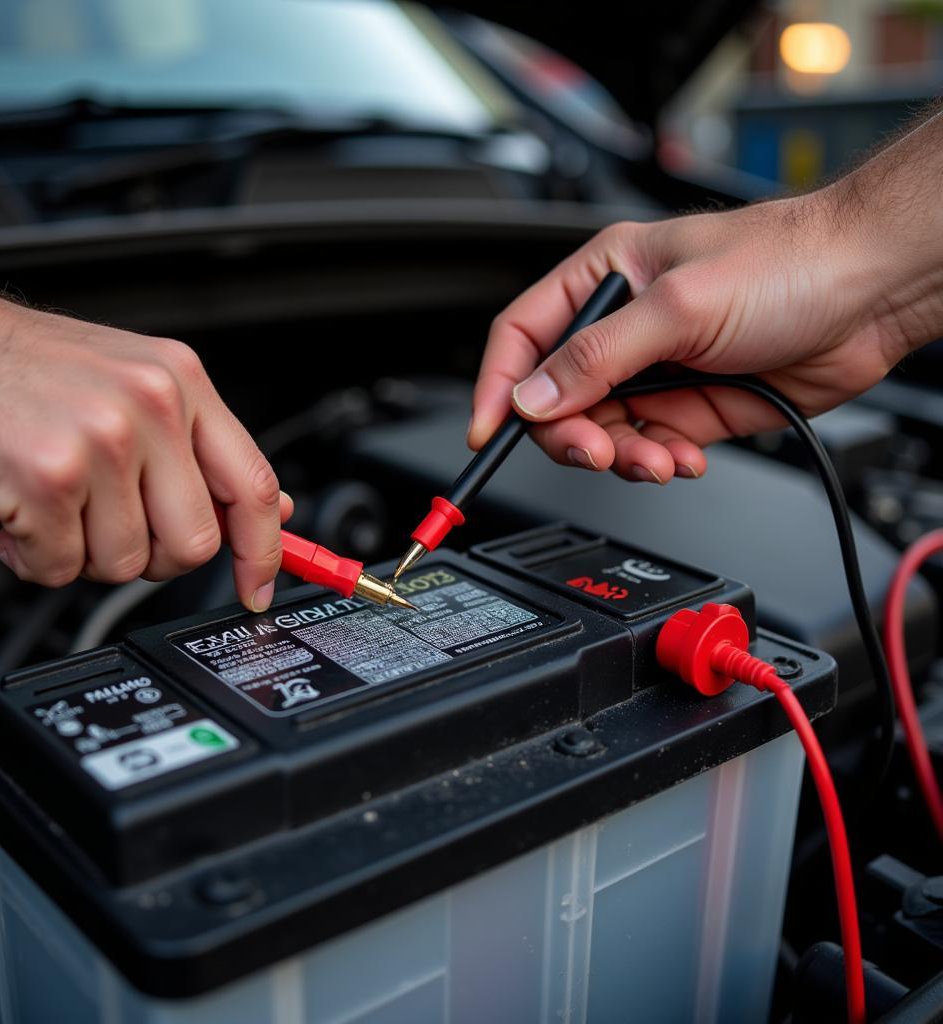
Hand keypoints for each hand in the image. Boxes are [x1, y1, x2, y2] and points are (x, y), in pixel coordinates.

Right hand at [0, 262, 285, 609]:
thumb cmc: (31, 374)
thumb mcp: (137, 389)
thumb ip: (202, 453)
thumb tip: (270, 510)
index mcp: (182, 383)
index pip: (252, 484)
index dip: (262, 550)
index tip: (257, 587)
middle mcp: (151, 404)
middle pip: (194, 543)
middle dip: (152, 556)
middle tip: (110, 527)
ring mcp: (102, 439)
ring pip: (128, 563)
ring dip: (86, 554)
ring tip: (58, 508)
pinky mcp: (48, 476)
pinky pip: (64, 568)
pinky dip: (38, 559)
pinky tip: (22, 516)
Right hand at [471, 173, 942, 482]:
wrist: (872, 293)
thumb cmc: (790, 262)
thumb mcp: (678, 305)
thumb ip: (597, 356)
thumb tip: (534, 398)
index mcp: (604, 278)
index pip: (523, 337)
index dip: (498, 387)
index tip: (486, 432)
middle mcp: (621, 326)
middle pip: (557, 398)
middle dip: (573, 434)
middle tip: (598, 452)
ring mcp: (655, 369)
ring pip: (602, 431)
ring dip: (622, 456)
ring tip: (659, 456)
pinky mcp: (688, 406)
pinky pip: (648, 448)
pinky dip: (658, 463)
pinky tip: (683, 456)